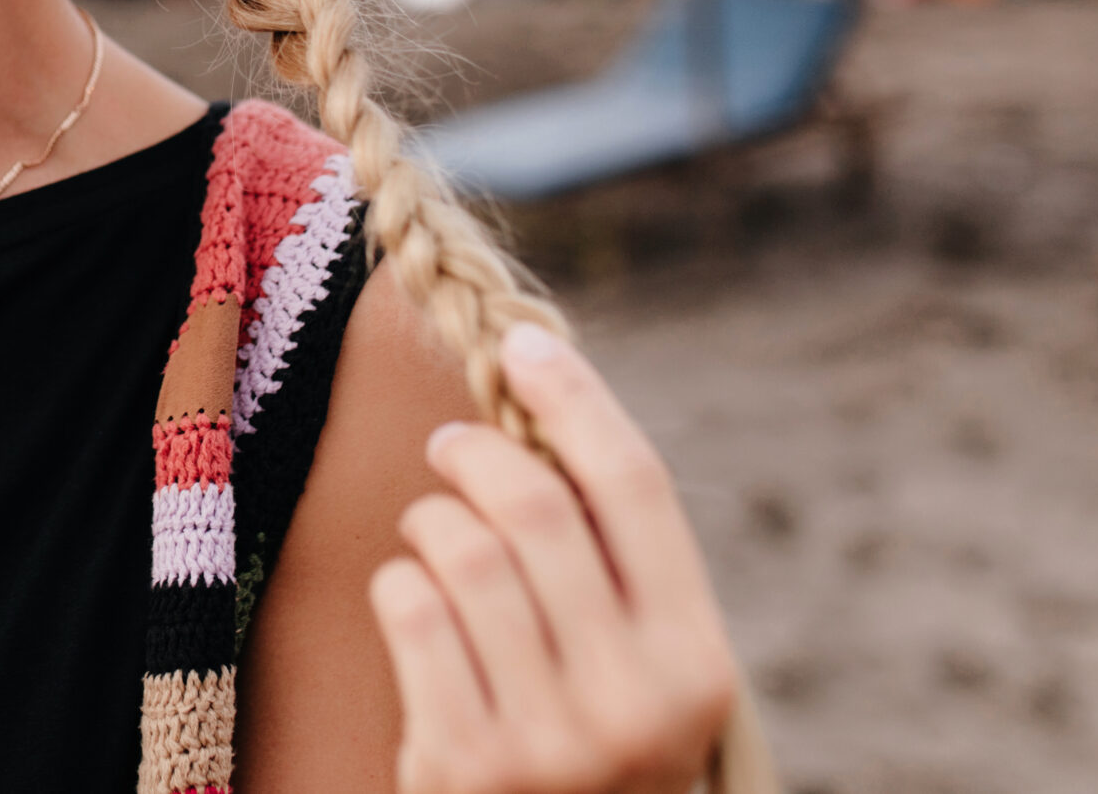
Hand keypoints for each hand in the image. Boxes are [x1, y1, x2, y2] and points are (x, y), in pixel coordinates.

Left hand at [368, 323, 735, 793]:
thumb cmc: (587, 740)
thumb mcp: (638, 669)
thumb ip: (612, 565)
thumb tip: (543, 400)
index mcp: (698, 665)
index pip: (637, 489)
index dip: (576, 401)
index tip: (524, 345)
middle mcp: (635, 705)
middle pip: (536, 508)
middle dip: (476, 454)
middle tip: (450, 450)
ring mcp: (548, 741)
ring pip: (463, 551)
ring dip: (432, 521)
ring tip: (433, 534)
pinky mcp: (464, 765)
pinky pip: (411, 609)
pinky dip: (400, 582)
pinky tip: (413, 600)